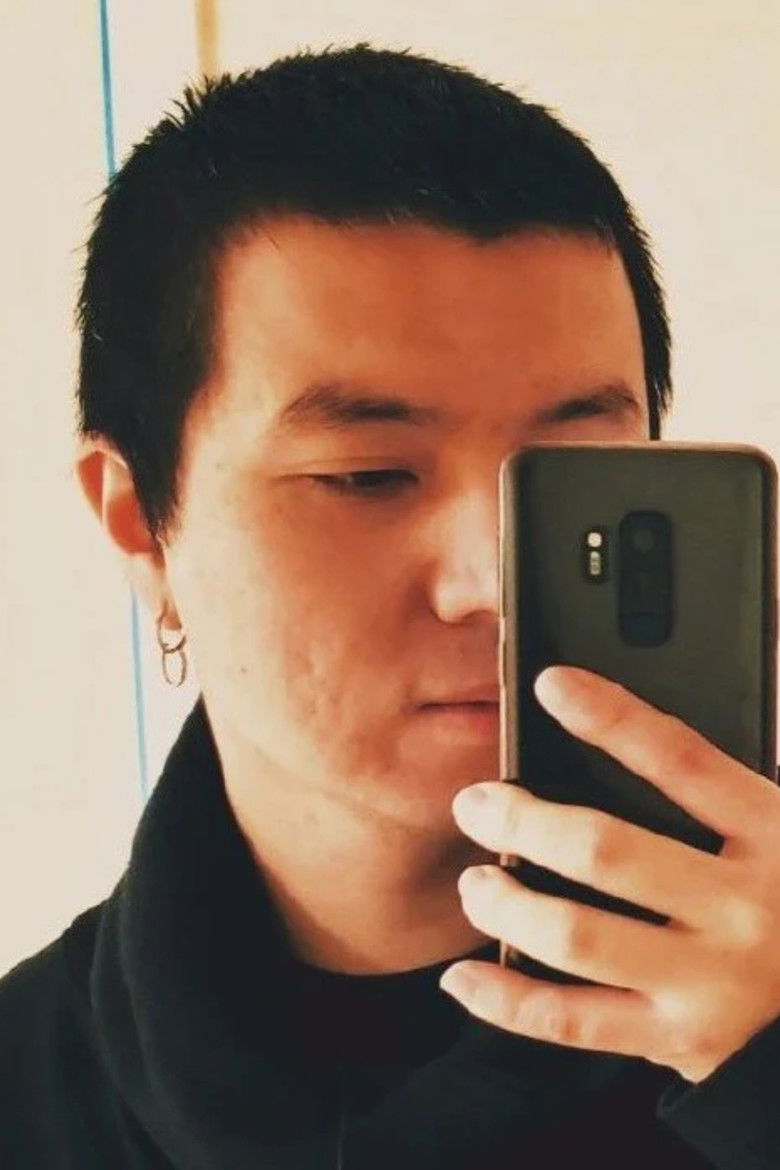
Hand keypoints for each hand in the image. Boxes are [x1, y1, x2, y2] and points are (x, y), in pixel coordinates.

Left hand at [441, 665, 779, 1083]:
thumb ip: (722, 787)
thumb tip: (623, 725)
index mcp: (774, 836)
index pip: (680, 759)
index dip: (610, 716)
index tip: (551, 684)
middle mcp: (740, 909)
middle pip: (606, 850)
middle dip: (524, 822)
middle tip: (477, 804)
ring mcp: (707, 982)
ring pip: (577, 936)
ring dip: (507, 905)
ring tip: (475, 883)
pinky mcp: (678, 1041)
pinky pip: (573, 1022)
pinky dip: (507, 1002)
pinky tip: (462, 977)